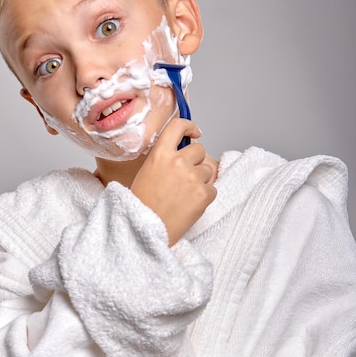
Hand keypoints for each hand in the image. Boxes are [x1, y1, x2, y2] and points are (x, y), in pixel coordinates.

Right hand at [131, 119, 216, 245]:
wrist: (144, 230)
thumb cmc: (142, 205)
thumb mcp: (147, 172)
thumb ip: (165, 159)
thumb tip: (184, 153)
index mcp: (160, 154)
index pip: (178, 126)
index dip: (190, 126)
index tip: (195, 132)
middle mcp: (178, 162)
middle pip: (199, 150)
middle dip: (195, 161)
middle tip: (184, 178)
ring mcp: (193, 178)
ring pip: (207, 170)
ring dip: (200, 180)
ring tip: (184, 195)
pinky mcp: (203, 194)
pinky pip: (212, 189)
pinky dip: (204, 197)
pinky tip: (189, 205)